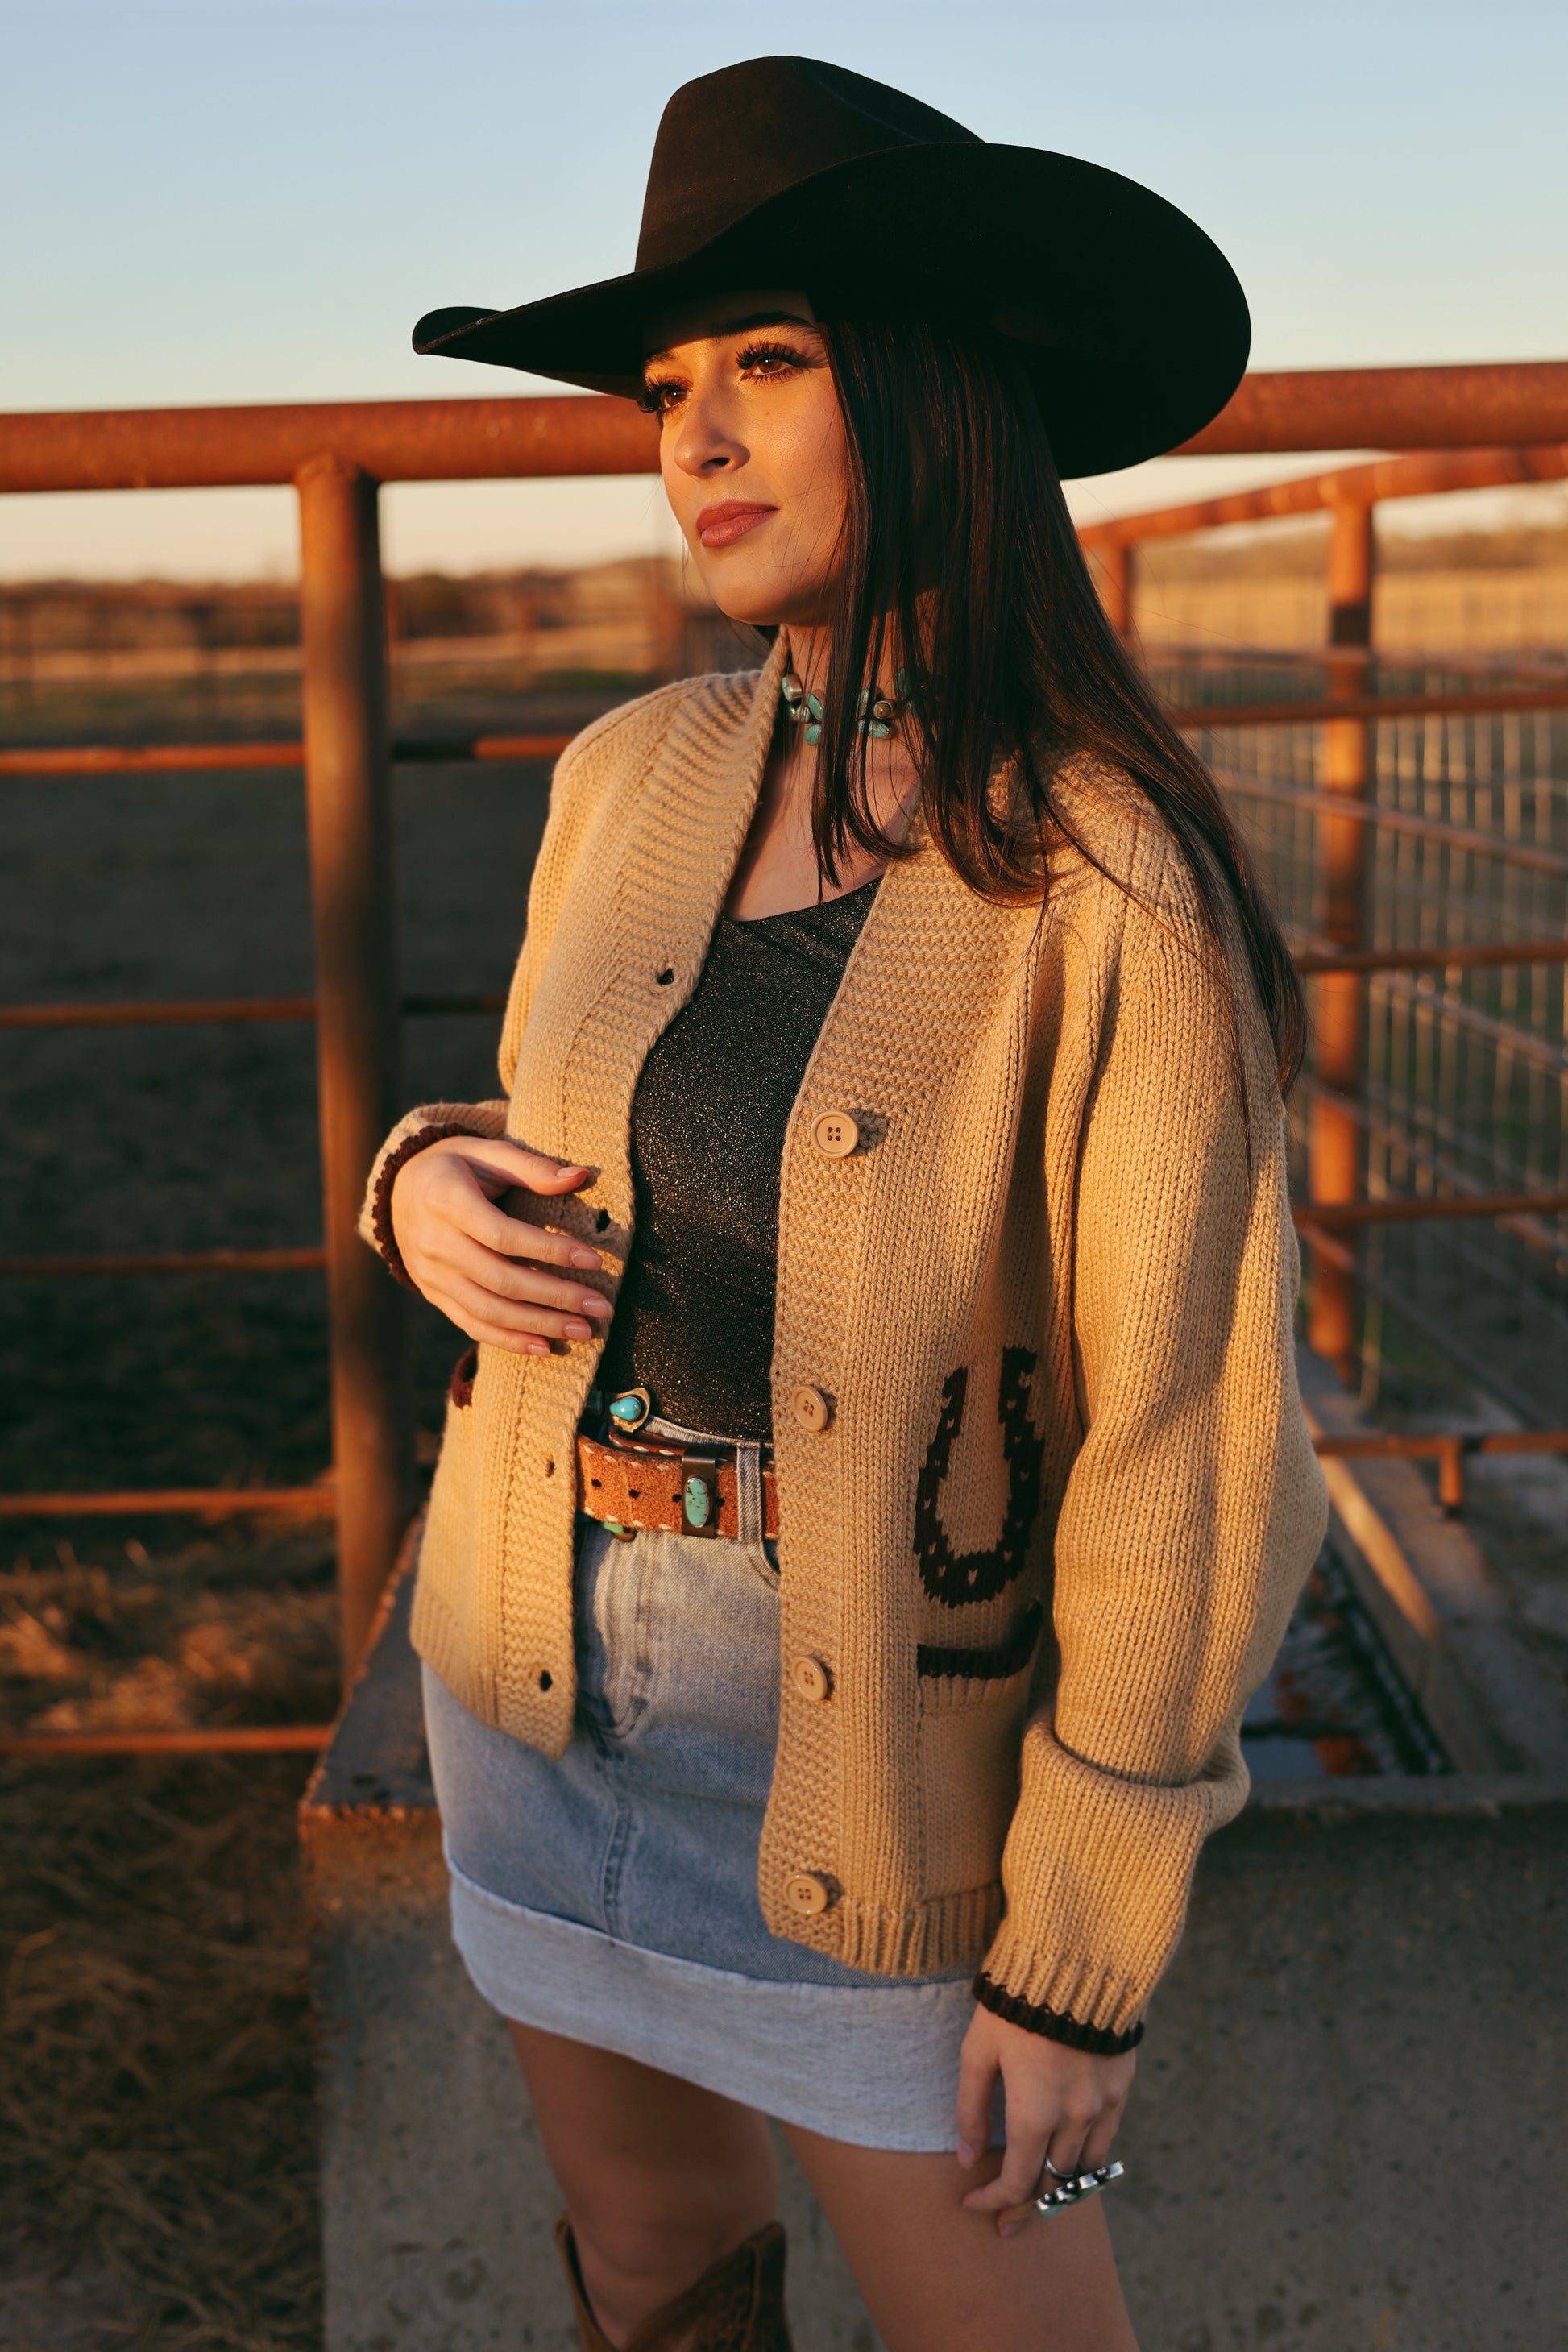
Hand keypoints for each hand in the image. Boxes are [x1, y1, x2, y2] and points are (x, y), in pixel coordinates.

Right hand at [389, 1135, 612, 1355]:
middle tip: (601, 1306)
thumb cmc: (456, 1165)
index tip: (593, 1260)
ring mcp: (431, 1274)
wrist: (399, 1189)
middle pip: (500, 1280)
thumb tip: (580, 1176)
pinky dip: (508, 1341)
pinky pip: (471, 1324)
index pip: (504, 1235)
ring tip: (583, 1330)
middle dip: (555, 1297)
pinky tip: (544, 1347)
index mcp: (447, 1201)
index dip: (550, 1249)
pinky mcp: (433, 1294)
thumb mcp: (488, 1153)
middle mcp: (435, 1243)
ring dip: (539, 1325)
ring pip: (488, 1310)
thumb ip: (531, 1166)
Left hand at [955, 2003, 1134, 2238]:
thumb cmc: (1016, 2003)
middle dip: (1027, 2208)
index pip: (1017, 2183)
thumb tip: (966, 2159)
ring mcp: (1103, 2106)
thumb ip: (971, 2109)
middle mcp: (1073, 2120)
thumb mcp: (979, 2051)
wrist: (1077, 1962)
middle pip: (1053, 2185)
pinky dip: (1087, 2159)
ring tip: (1039, 2197)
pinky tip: (1070, 2158)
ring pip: (1084, 2170)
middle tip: (1006, 2223)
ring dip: (1060, 2188)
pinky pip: (1106, 2141)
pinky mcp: (1122, 2088)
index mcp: (1034, 2115)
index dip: (993, 2201)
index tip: (971, 2203)